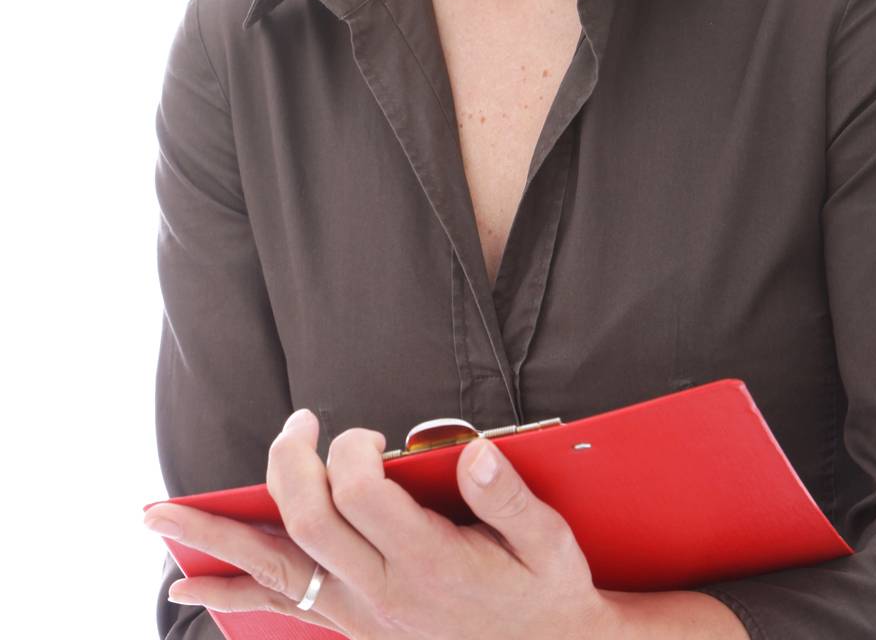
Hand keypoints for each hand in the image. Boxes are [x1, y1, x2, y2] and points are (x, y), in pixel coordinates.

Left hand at [144, 408, 611, 638]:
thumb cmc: (548, 594)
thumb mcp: (550, 545)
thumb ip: (510, 498)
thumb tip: (472, 453)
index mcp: (427, 563)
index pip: (359, 494)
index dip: (350, 450)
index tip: (367, 434)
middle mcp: (381, 593)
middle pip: (304, 523)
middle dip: (286, 464)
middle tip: (296, 423)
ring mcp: (359, 614)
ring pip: (272, 572)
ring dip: (212, 539)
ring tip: (157, 515)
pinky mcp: (351, 624)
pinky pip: (279, 606)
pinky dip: (229, 594)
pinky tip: (190, 588)